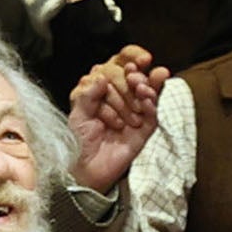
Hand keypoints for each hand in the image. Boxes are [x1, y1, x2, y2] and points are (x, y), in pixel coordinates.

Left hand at [69, 44, 169, 189]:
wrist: (84, 170)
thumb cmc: (78, 141)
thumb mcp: (78, 115)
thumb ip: (88, 95)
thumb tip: (101, 76)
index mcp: (104, 92)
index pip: (119, 70)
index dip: (129, 62)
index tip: (131, 62)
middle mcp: (122, 101)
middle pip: (136, 80)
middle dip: (136, 76)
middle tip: (133, 76)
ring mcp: (134, 115)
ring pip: (148, 95)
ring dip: (147, 86)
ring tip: (140, 85)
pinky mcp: (143, 131)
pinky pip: (153, 115)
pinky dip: (152, 105)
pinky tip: (148, 99)